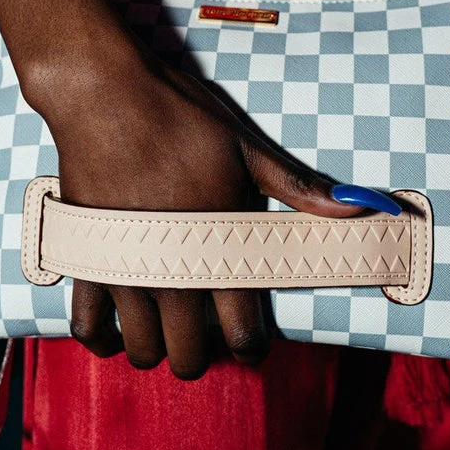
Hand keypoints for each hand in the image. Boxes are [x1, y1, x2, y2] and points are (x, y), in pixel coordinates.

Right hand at [26, 50, 366, 379]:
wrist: (106, 93)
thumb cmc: (182, 119)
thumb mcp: (248, 151)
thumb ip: (300, 190)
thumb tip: (363, 207)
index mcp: (217, 253)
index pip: (242, 336)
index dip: (253, 350)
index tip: (253, 345)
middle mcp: (170, 275)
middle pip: (187, 356)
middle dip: (202, 354)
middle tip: (209, 335)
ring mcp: (123, 271)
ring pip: (140, 349)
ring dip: (157, 349)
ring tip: (168, 329)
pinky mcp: (86, 258)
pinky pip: (85, 325)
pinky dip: (101, 339)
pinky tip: (116, 333)